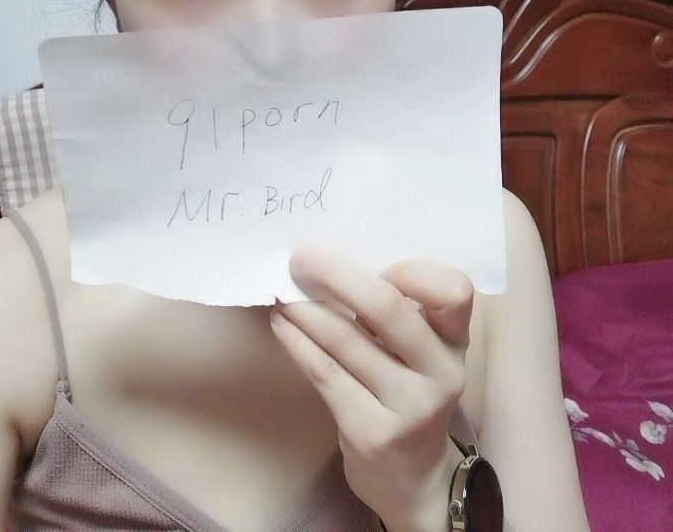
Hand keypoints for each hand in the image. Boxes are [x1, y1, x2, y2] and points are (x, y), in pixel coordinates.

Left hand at [269, 244, 473, 530]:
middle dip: (337, 276)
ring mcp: (408, 407)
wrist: (413, 480)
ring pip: (345, 340)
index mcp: (456, 342)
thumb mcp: (422, 352)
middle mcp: (441, 373)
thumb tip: (335, 262)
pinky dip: (296, 341)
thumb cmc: (409, 392)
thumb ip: (401, 312)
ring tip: (281, 289)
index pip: (455, 291)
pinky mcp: (371, 433)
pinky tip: (281, 323)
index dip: (414, 272)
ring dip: (304, 308)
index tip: (379, 267)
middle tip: (301, 257)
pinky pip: (324, 373)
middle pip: (389, 310)